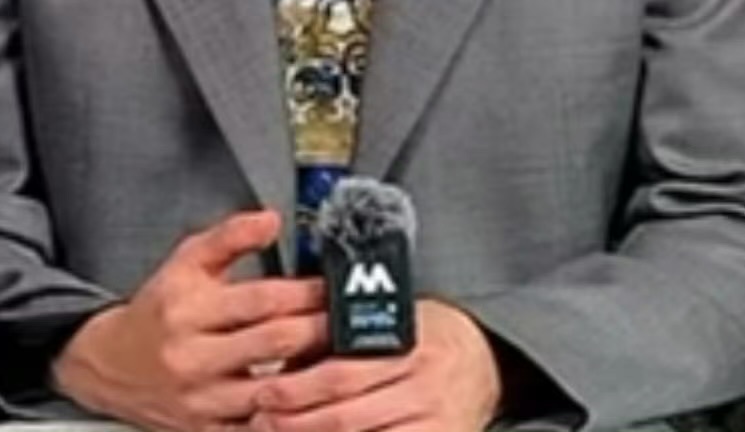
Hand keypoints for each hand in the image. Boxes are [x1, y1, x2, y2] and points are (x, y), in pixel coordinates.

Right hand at [52, 209, 327, 430]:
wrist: (110, 363)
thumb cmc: (159, 307)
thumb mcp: (187, 259)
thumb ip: (232, 235)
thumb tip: (272, 219)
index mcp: (190, 308)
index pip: (262, 298)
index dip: (305, 291)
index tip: (333, 285)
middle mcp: (193, 356)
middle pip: (273, 343)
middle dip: (319, 330)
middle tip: (351, 321)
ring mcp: (201, 400)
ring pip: (270, 394)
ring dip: (312, 377)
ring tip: (344, 362)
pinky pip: (255, 431)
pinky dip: (287, 419)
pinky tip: (313, 406)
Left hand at [248, 300, 501, 431]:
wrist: (483, 360)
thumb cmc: (425, 337)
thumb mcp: (390, 322)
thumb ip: (343, 338)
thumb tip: (283, 356)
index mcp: (407, 344)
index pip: (342, 370)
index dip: (298, 386)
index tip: (264, 393)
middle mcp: (422, 384)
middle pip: (346, 413)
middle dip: (296, 422)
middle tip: (261, 420)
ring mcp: (434, 421)